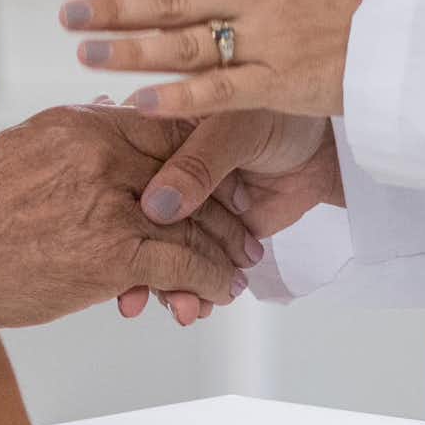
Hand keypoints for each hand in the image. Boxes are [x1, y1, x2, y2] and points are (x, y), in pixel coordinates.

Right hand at [0, 106, 262, 331]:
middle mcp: (99, 155)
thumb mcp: (26, 149)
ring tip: (242, 266)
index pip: (165, 128)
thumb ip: (79, 134)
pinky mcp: (109, 254)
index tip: (224, 178)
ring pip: (192, 222)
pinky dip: (211, 279)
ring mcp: (107, 204)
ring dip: (225, 248)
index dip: (203, 155)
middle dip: (224, 206)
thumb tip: (115, 113)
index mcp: (80, 125)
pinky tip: (222, 290)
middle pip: (187, 174)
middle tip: (248, 228)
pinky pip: (182, 263)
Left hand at [60, 0, 375, 120]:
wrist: (416, 28)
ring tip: (84, 53)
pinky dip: (176, 95)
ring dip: (129, 48)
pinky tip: (138, 98)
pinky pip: (219, 91)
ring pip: (185, 43)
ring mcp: (271, 35)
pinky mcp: (284, 81)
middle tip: (68, 14)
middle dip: (114, 6)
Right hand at [106, 112, 340, 319]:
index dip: (110, 209)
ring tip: (172, 307)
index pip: (123, 174)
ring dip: (163, 284)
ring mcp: (189, 206)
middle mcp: (166, 171)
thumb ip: (200, 165)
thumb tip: (158, 206)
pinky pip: (194, 265)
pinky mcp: (212, 233)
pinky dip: (194, 289)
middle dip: (134, 262)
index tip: (101, 241)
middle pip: (138, 222)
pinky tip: (192, 307)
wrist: (324, 146)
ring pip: (164, 249)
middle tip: (130, 295)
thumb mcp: (237, 130)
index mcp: (159, 133)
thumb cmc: (280, 117)